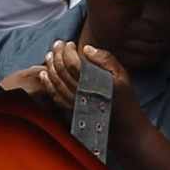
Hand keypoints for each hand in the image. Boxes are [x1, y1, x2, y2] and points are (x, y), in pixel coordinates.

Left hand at [0, 41, 152, 138]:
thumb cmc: (125, 99)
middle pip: (62, 71)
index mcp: (95, 82)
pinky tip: (44, 74)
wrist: (124, 127)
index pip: (73, 63)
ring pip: (56, 82)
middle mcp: (83, 93)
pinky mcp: (71, 111)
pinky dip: (47, 84)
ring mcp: (75, 104)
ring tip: (49, 55)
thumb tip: (86, 48)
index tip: (69, 43)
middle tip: (56, 44)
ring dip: (49, 66)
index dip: (67, 51)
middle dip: (56, 54)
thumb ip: (106, 59)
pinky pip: (55, 96)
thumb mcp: (122, 76)